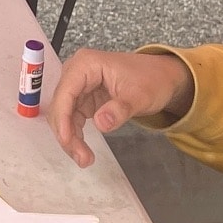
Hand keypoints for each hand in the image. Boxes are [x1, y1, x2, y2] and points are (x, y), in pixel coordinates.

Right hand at [50, 49, 194, 167]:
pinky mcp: (82, 99)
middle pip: (60, 105)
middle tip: (81, 157)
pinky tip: (82, 149)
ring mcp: (78, 86)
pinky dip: (75, 135)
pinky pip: (71, 119)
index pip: (66, 92)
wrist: (163, 77)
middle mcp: (76, 73)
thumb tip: (101, 123)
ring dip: (69, 137)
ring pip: (63, 115)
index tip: (67, 140)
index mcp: (86, 64)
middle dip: (66, 132)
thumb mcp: (140, 95)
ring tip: (84, 158)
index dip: (63, 117)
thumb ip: (120, 109)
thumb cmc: (152, 79)